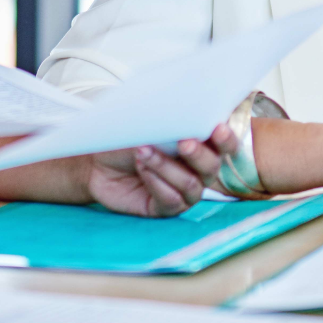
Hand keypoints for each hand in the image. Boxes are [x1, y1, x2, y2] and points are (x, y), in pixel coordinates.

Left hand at [84, 128, 234, 216]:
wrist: (97, 159)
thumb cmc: (126, 136)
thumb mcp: (147, 123)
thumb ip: (170, 121)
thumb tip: (184, 114)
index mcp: (200, 145)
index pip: (224, 144)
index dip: (226, 139)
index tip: (218, 128)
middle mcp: (197, 170)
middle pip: (212, 166)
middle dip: (198, 154)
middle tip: (184, 142)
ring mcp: (183, 192)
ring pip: (191, 184)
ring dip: (167, 166)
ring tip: (143, 152)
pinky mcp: (165, 208)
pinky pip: (172, 200)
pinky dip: (156, 182)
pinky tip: (142, 169)